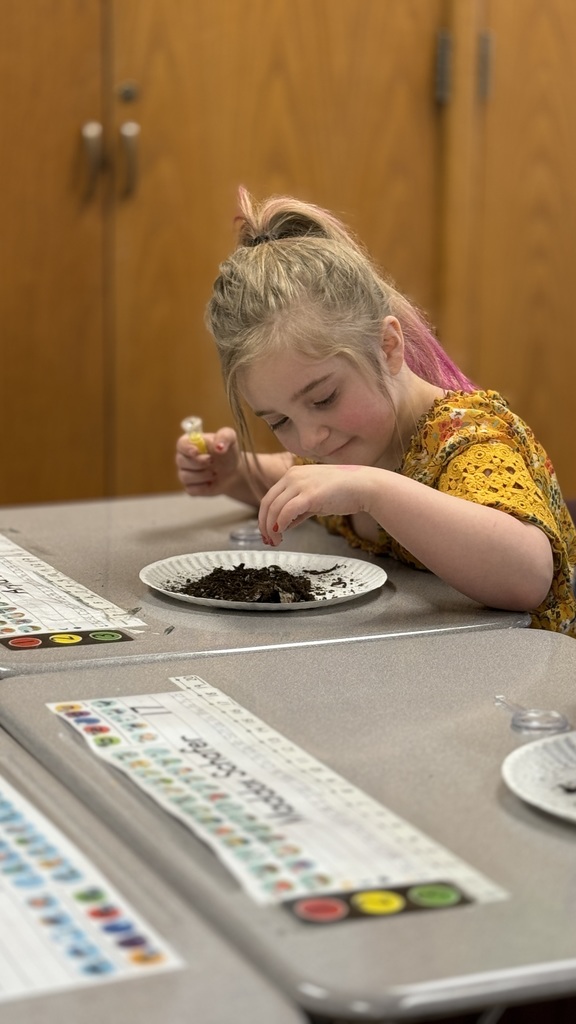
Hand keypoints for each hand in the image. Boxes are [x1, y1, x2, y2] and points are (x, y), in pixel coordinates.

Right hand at [175, 427, 241, 496]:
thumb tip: (218, 447)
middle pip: (181, 461)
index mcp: (190, 442)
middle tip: (213, 462)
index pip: (181, 444)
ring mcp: (185, 473)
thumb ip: (225, 436)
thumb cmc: (228, 453)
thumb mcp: (230, 438)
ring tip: (215, 473)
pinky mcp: (190, 487)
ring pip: (185, 477)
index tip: (197, 451)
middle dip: (199, 463)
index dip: (187, 448)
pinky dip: (203, 487)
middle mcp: (183, 458)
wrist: (233, 472)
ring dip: (203, 475)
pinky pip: (191, 489)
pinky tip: (211, 482)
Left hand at [258, 463, 375, 543]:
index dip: (264, 517)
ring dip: (271, 528)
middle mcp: (293, 476)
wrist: (365, 486)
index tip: (267, 532)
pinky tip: (282, 533)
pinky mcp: (309, 495)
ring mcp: (300, 484)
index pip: (269, 497)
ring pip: (274, 509)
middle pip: (267, 503)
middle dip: (264, 524)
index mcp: (292, 474)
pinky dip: (280, 524)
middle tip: (268, 540)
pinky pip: (286, 512)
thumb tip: (284, 524)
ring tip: (276, 541)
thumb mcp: (315, 498)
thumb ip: (298, 509)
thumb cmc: (344, 492)